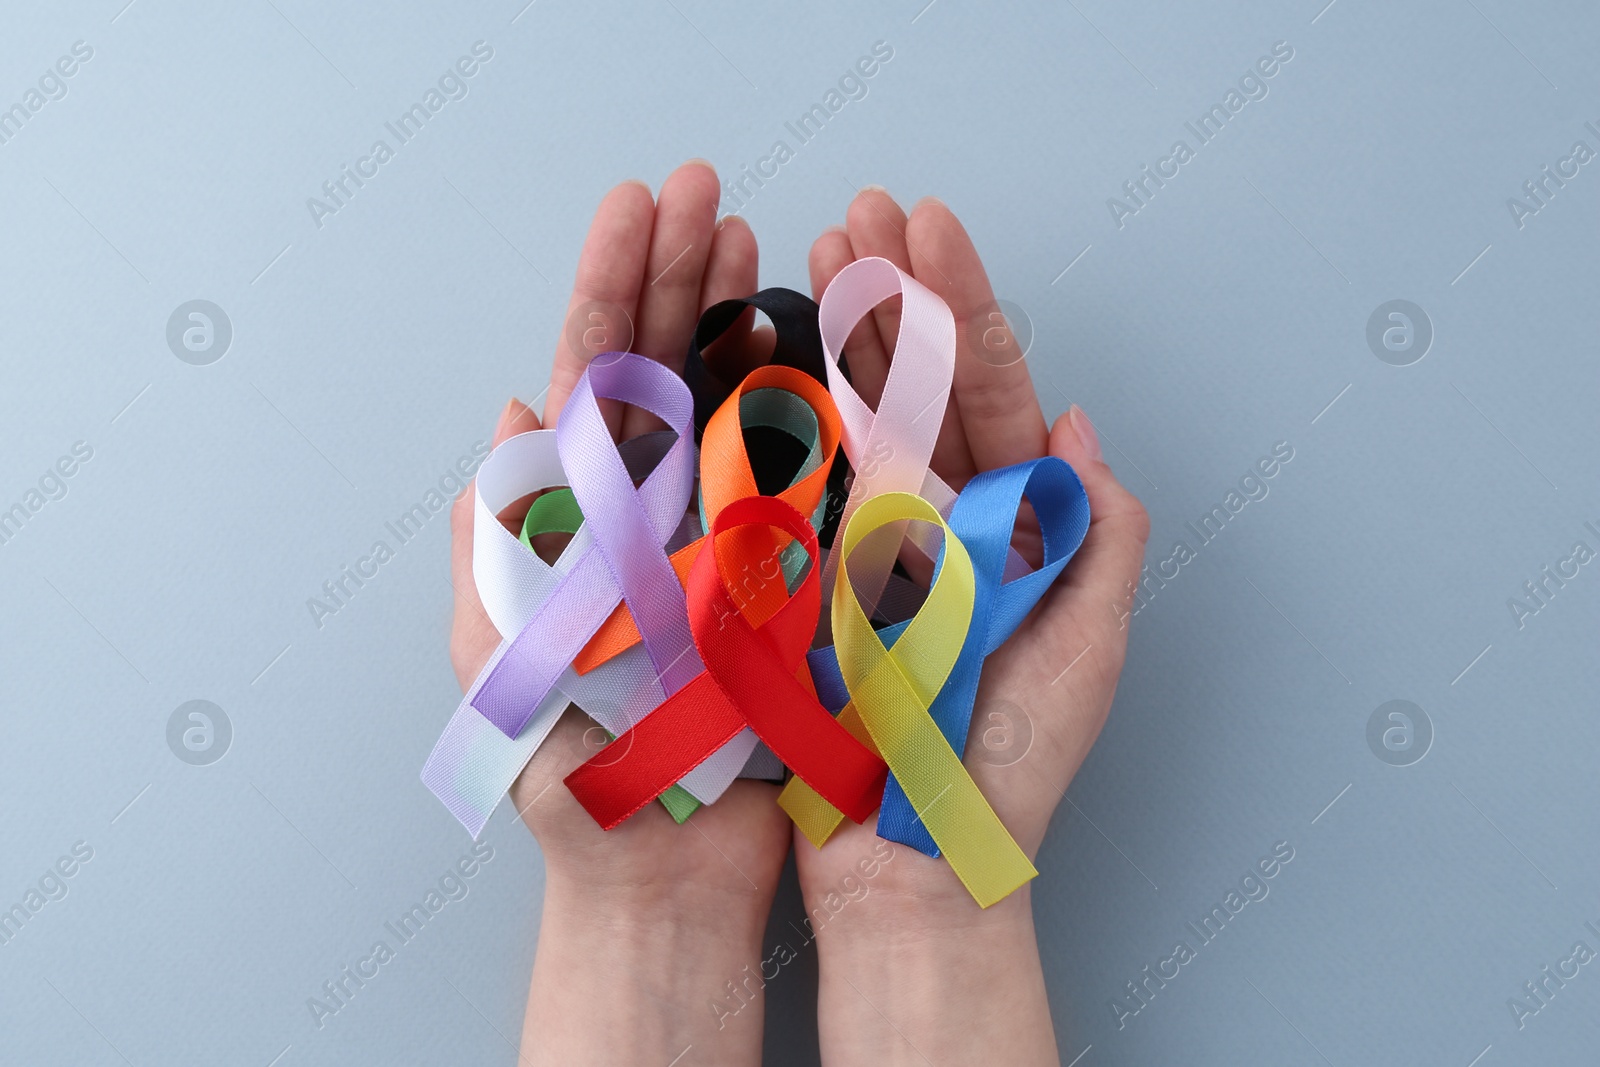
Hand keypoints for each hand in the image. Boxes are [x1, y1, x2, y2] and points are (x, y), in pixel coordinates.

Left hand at [447, 162, 788, 1065]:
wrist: (670, 872)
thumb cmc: (583, 780)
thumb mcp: (507, 665)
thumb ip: (499, 546)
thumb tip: (508, 420)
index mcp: (579, 516)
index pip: (592, 375)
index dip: (612, 284)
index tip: (641, 206)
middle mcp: (650, 510)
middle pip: (661, 366)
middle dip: (679, 270)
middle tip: (708, 190)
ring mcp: (721, 537)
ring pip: (734, 404)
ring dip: (743, 314)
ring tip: (763, 238)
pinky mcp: (785, 577)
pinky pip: (801, 478)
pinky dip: (812, 403)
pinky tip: (825, 344)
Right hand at [794, 190, 1149, 1064]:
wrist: (908, 869)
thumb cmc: (1003, 774)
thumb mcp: (1084, 656)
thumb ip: (1098, 539)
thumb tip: (1083, 429)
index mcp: (1011, 530)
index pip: (990, 396)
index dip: (960, 308)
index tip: (928, 231)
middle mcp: (939, 527)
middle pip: (918, 390)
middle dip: (892, 296)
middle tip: (861, 213)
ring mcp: (867, 550)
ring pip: (851, 424)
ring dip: (834, 336)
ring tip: (811, 253)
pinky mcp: (805, 585)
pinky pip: (794, 492)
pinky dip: (782, 421)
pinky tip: (765, 352)